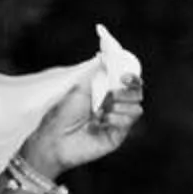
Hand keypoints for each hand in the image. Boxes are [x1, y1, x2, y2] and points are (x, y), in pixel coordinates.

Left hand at [19, 75, 144, 177]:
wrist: (55, 138)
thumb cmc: (63, 114)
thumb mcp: (79, 88)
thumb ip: (95, 73)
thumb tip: (104, 55)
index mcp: (106, 93)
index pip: (129, 83)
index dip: (132, 76)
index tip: (124, 77)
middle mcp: (114, 106)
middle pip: (137, 94)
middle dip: (127, 92)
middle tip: (110, 95)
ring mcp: (117, 122)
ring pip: (137, 109)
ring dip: (120, 106)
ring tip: (102, 112)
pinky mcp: (117, 136)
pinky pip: (128, 122)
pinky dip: (117, 118)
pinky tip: (102, 122)